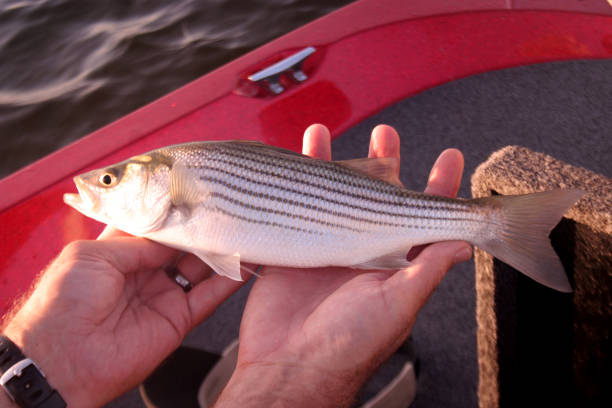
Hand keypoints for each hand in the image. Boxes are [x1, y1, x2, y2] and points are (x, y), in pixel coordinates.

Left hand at [2, 229, 243, 406]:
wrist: (61, 360)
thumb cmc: (64, 300)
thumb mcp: (94, 255)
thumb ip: (138, 242)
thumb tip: (175, 232)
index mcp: (119, 251)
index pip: (154, 226)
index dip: (174, 210)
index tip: (197, 192)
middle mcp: (144, 271)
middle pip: (182, 244)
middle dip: (202, 227)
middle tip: (227, 208)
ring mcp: (163, 295)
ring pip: (201, 267)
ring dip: (222, 250)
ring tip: (244, 228)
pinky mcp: (179, 319)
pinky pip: (210, 296)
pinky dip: (231, 280)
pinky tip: (249, 261)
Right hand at [215, 124, 471, 406]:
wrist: (289, 366)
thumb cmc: (349, 343)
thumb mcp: (397, 305)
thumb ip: (427, 269)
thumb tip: (465, 243)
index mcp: (395, 262)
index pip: (425, 216)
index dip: (439, 186)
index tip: (449, 156)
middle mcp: (363, 249)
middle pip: (377, 196)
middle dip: (384, 162)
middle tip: (386, 134)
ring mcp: (327, 246)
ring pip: (334, 194)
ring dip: (335, 162)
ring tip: (328, 133)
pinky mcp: (293, 247)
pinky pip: (295, 206)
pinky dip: (296, 180)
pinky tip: (296, 157)